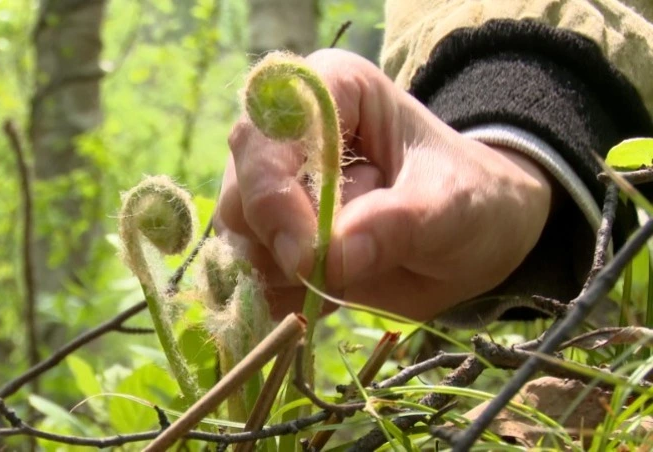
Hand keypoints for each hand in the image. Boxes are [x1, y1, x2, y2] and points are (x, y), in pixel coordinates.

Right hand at [215, 49, 552, 320]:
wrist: (474, 238)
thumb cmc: (471, 199)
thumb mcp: (454, 205)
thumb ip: (398, 224)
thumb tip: (332, 257)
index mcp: (332, 89)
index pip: (271, 128)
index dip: (275, 190)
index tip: (308, 255)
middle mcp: (290, 132)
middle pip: (241, 184)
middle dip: (277, 240)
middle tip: (325, 275)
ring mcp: (276, 185)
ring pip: (237, 231)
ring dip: (280, 272)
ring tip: (343, 279)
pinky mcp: (273, 233)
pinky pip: (248, 270)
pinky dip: (281, 295)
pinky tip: (329, 294)